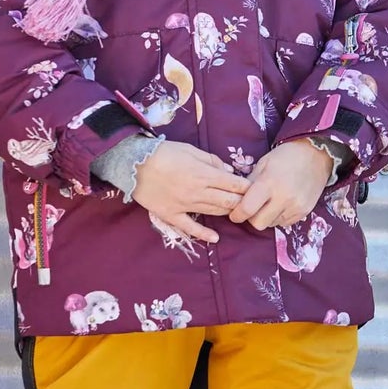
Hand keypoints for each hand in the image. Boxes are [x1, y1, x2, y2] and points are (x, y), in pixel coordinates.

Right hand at [131, 141, 251, 243]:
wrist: (134, 163)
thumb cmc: (164, 153)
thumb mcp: (191, 150)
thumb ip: (212, 161)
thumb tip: (229, 171)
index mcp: (204, 174)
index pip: (234, 184)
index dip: (246, 188)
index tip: (253, 189)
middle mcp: (198, 192)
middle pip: (228, 201)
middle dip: (241, 202)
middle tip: (248, 202)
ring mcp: (185, 205)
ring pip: (213, 212)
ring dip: (227, 213)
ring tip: (235, 213)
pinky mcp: (171, 215)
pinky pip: (190, 227)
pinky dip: (204, 234)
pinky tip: (215, 238)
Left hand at [229, 140, 334, 230]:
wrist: (316, 156)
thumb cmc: (286, 156)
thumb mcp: (263, 164)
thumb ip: (249, 183)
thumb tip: (237, 200)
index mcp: (269, 183)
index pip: (247, 209)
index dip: (236, 214)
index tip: (234, 214)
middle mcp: (283, 198)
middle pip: (258, 224)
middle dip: (251, 218)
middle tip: (252, 208)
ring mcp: (296, 207)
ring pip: (271, 225)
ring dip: (265, 217)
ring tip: (269, 203)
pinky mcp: (304, 212)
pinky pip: (284, 223)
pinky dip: (278, 217)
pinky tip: (281, 204)